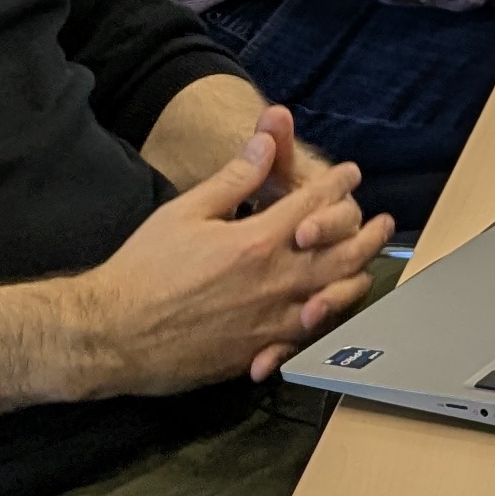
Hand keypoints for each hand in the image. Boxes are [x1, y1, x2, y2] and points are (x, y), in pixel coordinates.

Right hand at [66, 119, 391, 390]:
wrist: (111, 335)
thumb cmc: (142, 269)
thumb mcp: (185, 212)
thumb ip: (233, 179)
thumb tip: (264, 143)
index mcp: (257, 241)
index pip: (315, 204)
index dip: (337, 184)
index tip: (351, 173)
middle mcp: (274, 281)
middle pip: (341, 253)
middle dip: (366, 232)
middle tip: (383, 221)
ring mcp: (270, 321)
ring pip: (334, 298)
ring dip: (357, 276)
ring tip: (368, 265)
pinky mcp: (258, 352)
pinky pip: (306, 338)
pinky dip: (326, 324)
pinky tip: (331, 313)